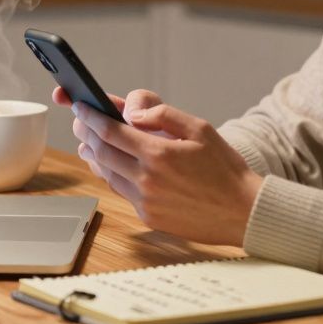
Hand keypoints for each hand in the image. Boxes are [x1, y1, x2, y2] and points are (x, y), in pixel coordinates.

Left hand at [65, 90, 262, 246]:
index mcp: (158, 154)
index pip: (110, 131)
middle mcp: (147, 180)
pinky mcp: (148, 217)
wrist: (242, 211)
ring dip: (94, 155)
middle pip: (101, 152)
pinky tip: (110, 165)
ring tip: (89, 141)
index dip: (90, 116)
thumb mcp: (200, 129)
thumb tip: (131, 113)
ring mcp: (145, 201)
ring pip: (107, 173)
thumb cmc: (224, 168)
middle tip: (80, 122)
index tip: (80, 107)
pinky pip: (121, 191)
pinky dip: (110, 174)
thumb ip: (163, 116)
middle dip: (87, 134)